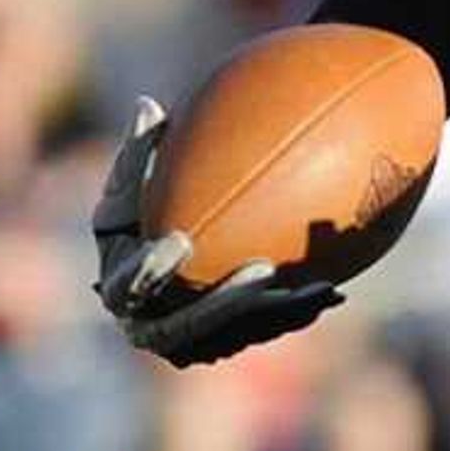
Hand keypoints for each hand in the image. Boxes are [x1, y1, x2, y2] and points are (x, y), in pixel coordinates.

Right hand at [89, 99, 345, 365]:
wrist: (169, 255)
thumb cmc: (145, 207)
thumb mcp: (134, 181)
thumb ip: (139, 151)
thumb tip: (150, 106)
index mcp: (118, 287)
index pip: (128, 286)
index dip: (149, 270)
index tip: (177, 239)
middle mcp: (150, 326)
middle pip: (185, 325)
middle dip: (222, 301)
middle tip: (261, 268)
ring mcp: (192, 343)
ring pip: (235, 336)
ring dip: (274, 313)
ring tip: (314, 288)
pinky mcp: (230, 344)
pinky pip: (264, 332)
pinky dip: (296, 313)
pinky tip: (331, 291)